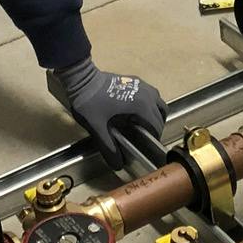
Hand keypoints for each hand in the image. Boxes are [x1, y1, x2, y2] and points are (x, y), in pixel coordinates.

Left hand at [47, 58, 167, 166]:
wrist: (81, 77)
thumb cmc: (90, 102)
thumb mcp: (97, 128)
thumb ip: (108, 147)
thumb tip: (118, 165)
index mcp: (141, 106)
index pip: (156, 125)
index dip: (154, 138)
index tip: (146, 147)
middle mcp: (146, 94)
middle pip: (161, 114)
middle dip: (156, 127)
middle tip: (144, 138)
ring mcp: (141, 85)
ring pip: (158, 102)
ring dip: (155, 114)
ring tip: (142, 124)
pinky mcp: (134, 80)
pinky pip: (150, 94)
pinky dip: (149, 104)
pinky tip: (134, 111)